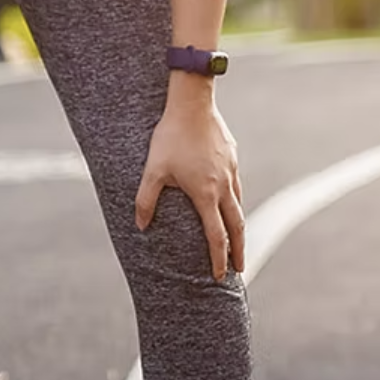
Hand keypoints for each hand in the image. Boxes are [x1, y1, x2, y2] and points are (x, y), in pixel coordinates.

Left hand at [134, 87, 245, 279]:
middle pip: (237, 227)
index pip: (216, 236)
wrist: (193, 104)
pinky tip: (227, 201)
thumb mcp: (153, 170)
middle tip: (239, 269)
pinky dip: (234, 201)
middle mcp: (223, 187)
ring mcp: (231, 171)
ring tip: (234, 238)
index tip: (219, 275)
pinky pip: (236, 185)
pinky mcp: (232, 158)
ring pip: (238, 205)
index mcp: (205, 194)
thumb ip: (146, 200)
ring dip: (237, 225)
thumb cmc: (170, 137)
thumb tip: (140, 225)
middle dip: (239, 251)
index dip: (218, 258)